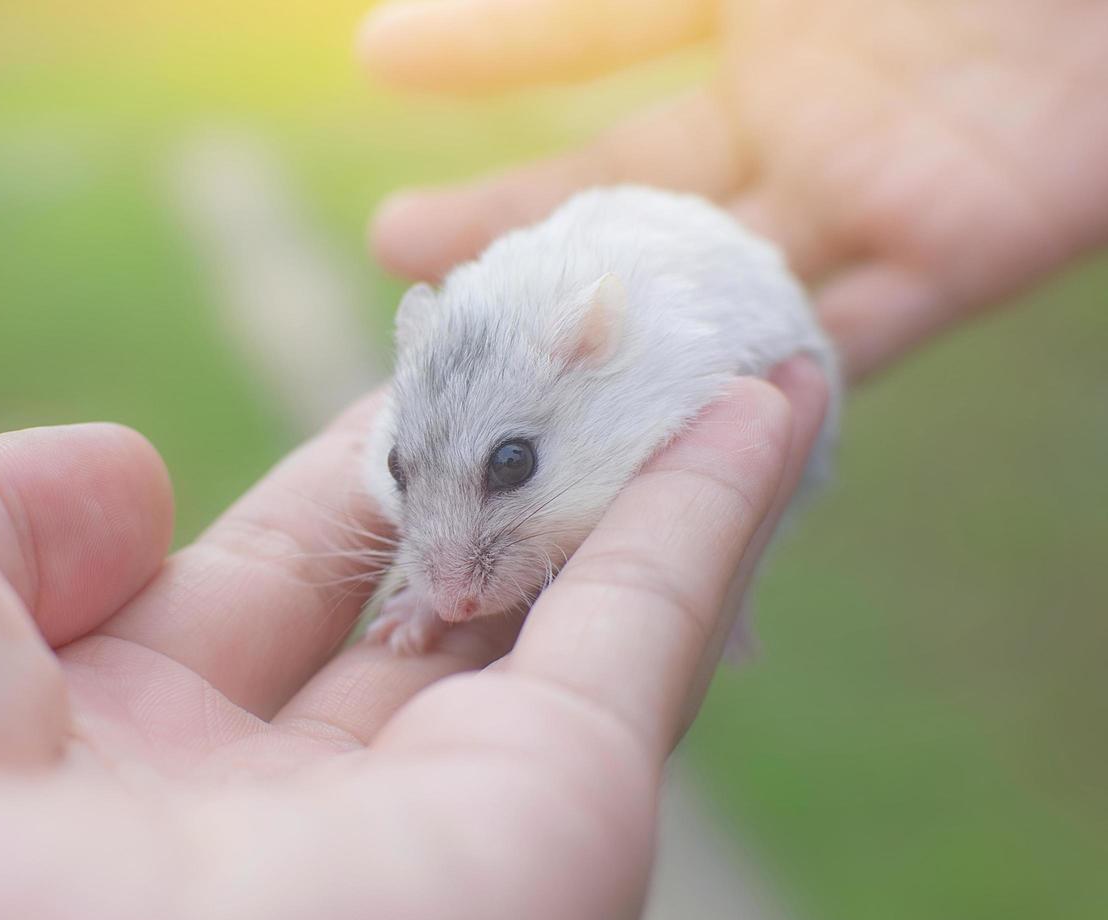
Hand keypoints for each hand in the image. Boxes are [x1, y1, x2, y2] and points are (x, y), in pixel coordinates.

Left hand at [0, 362, 824, 919]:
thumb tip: (136, 485)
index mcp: (89, 758)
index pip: (267, 588)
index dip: (357, 473)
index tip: (425, 373)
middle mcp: (259, 820)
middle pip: (428, 611)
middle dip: (507, 473)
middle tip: (577, 339)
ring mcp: (408, 840)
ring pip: (559, 624)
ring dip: (628, 473)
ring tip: (686, 333)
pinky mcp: (544, 843)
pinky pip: (647, 646)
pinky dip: (716, 515)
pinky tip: (761, 396)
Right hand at [359, 0, 1107, 379]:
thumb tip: (401, 25)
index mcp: (761, 0)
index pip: (596, 31)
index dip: (490, 53)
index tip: (378, 65)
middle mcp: (800, 103)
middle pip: (633, 186)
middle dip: (515, 223)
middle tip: (395, 258)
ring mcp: (876, 185)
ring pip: (718, 283)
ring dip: (617, 342)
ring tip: (506, 385)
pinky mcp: (968, 251)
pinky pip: (852, 337)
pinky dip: (770, 390)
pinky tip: (668, 446)